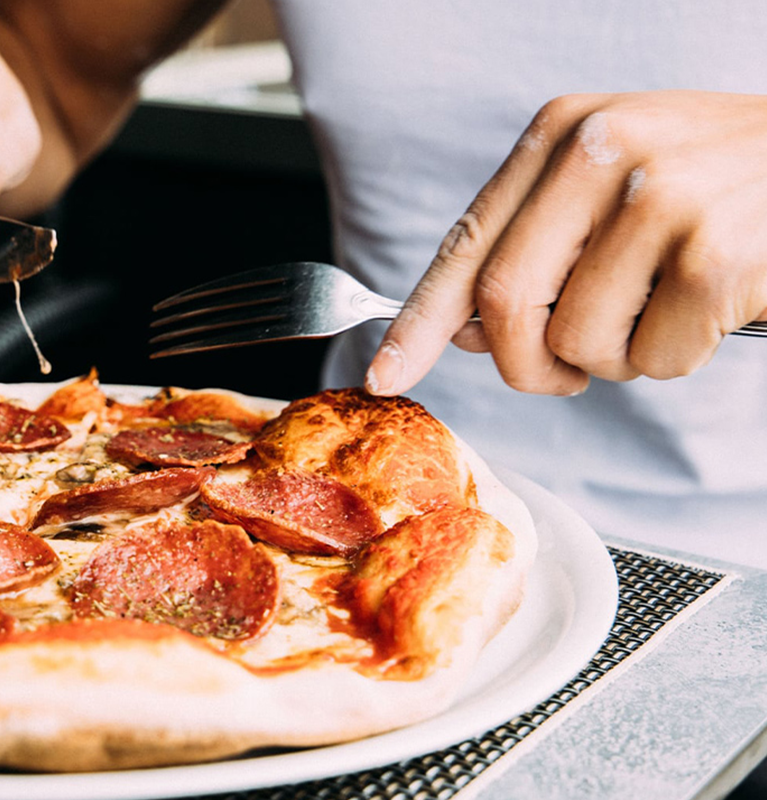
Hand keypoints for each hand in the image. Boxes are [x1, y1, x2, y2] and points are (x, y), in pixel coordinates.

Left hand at [366, 91, 766, 396]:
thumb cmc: (718, 184)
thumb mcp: (615, 186)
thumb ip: (537, 247)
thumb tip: (467, 332)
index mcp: (561, 133)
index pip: (465, 243)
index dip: (418, 321)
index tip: (384, 373)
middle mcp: (601, 151)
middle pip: (502, 302)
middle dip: (525, 364)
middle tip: (562, 374)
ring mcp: (658, 197)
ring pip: (574, 341)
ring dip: (611, 360)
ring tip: (660, 312)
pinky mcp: (711, 254)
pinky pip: (650, 359)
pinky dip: (672, 360)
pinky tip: (711, 309)